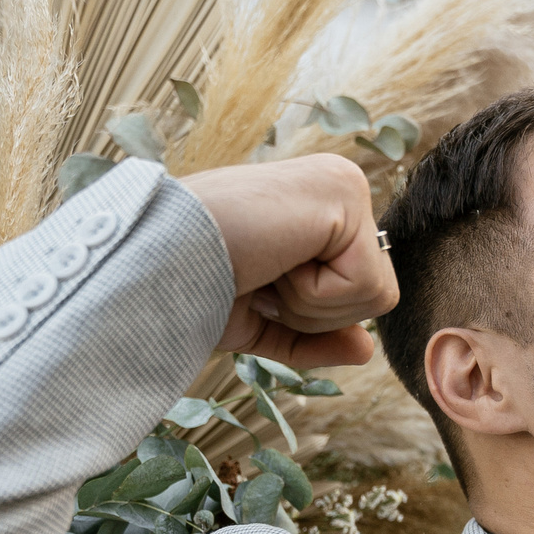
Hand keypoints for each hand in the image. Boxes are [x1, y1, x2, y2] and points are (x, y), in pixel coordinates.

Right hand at [177, 156, 398, 369]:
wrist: (155, 263)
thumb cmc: (193, 285)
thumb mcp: (261, 321)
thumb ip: (314, 336)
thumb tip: (367, 349)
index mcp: (321, 209)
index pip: (359, 292)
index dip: (308, 314)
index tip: (258, 283)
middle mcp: (340, 187)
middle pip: (376, 297)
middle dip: (314, 312)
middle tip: (261, 277)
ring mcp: (345, 184)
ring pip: (377, 294)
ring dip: (311, 304)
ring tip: (266, 266)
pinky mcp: (344, 192)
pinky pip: (365, 283)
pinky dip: (314, 292)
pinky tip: (275, 258)